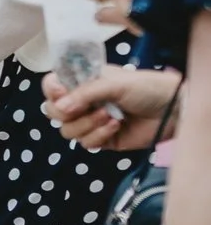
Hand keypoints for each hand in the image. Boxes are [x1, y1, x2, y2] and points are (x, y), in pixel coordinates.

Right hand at [45, 64, 181, 153]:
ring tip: (109, 116)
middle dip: (65, 113)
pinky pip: (86, 143)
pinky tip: (116, 126)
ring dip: (87, 124)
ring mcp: (91, 122)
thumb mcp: (114, 83)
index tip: (61, 92)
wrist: (173, 109)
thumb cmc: (145, 87)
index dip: (52, 90)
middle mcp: (83, 101)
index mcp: (82, 81)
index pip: (52, 86)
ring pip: (67, 131)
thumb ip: (84, 93)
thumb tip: (59, 107)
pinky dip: (99, 135)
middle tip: (83, 108)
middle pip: (52, 112)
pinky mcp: (102, 140)